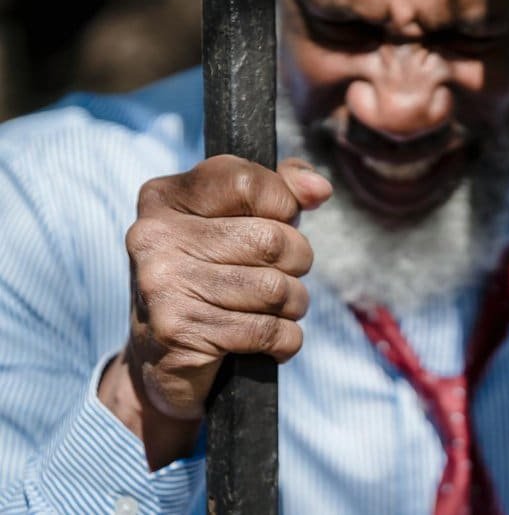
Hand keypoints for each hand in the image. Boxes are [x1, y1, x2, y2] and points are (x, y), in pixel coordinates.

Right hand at [100, 156, 330, 467]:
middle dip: (296, 262)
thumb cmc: (213, 278)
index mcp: (165, 198)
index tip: (279, 222)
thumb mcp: (238, 222)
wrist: (161, 360)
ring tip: (271, 310)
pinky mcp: (179, 332)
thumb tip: (319, 187)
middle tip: (279, 276)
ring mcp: (163, 285)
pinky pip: (269, 331)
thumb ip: (281, 190)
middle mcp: (156, 236)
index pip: (248, 182)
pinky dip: (284, 339)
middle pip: (272, 239)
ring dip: (293, 304)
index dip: (283, 204)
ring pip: (276, 289)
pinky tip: (265, 341)